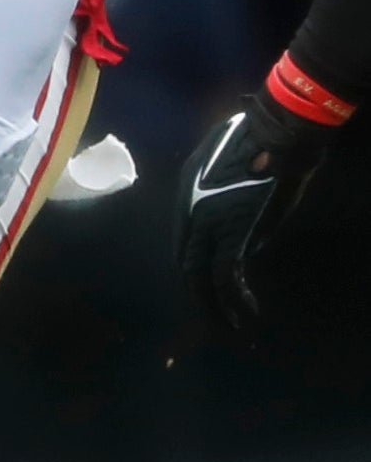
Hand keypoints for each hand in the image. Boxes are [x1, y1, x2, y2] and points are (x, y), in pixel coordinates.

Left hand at [179, 88, 339, 332]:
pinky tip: (246, 315)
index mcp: (185, 195)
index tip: (207, 287)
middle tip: (212, 319)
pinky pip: (226, 275)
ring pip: (201, 276)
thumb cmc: (259, 142)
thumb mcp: (227, 167)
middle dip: (198, 296)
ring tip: (230, 327)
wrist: (276, 135)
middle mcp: (189, 213)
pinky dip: (234, 299)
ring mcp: (208, 225)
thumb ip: (226, 199)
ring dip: (214, 306)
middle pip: (186, 264)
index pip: (184, 243)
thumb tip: (243, 238)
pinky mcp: (233, 234)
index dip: (195, 269)